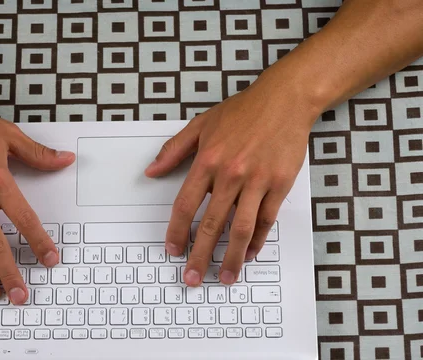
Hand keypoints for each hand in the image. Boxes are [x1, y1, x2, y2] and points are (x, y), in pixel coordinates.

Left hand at [145, 76, 318, 285]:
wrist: (285, 99)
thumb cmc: (243, 111)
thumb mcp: (201, 124)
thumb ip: (174, 150)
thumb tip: (151, 171)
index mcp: (207, 160)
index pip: (185, 205)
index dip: (176, 231)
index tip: (173, 249)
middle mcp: (231, 174)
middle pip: (211, 224)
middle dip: (200, 256)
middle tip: (192, 278)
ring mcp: (257, 181)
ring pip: (241, 229)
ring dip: (231, 258)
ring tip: (224, 278)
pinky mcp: (280, 184)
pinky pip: (266, 220)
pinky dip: (258, 240)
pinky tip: (249, 253)